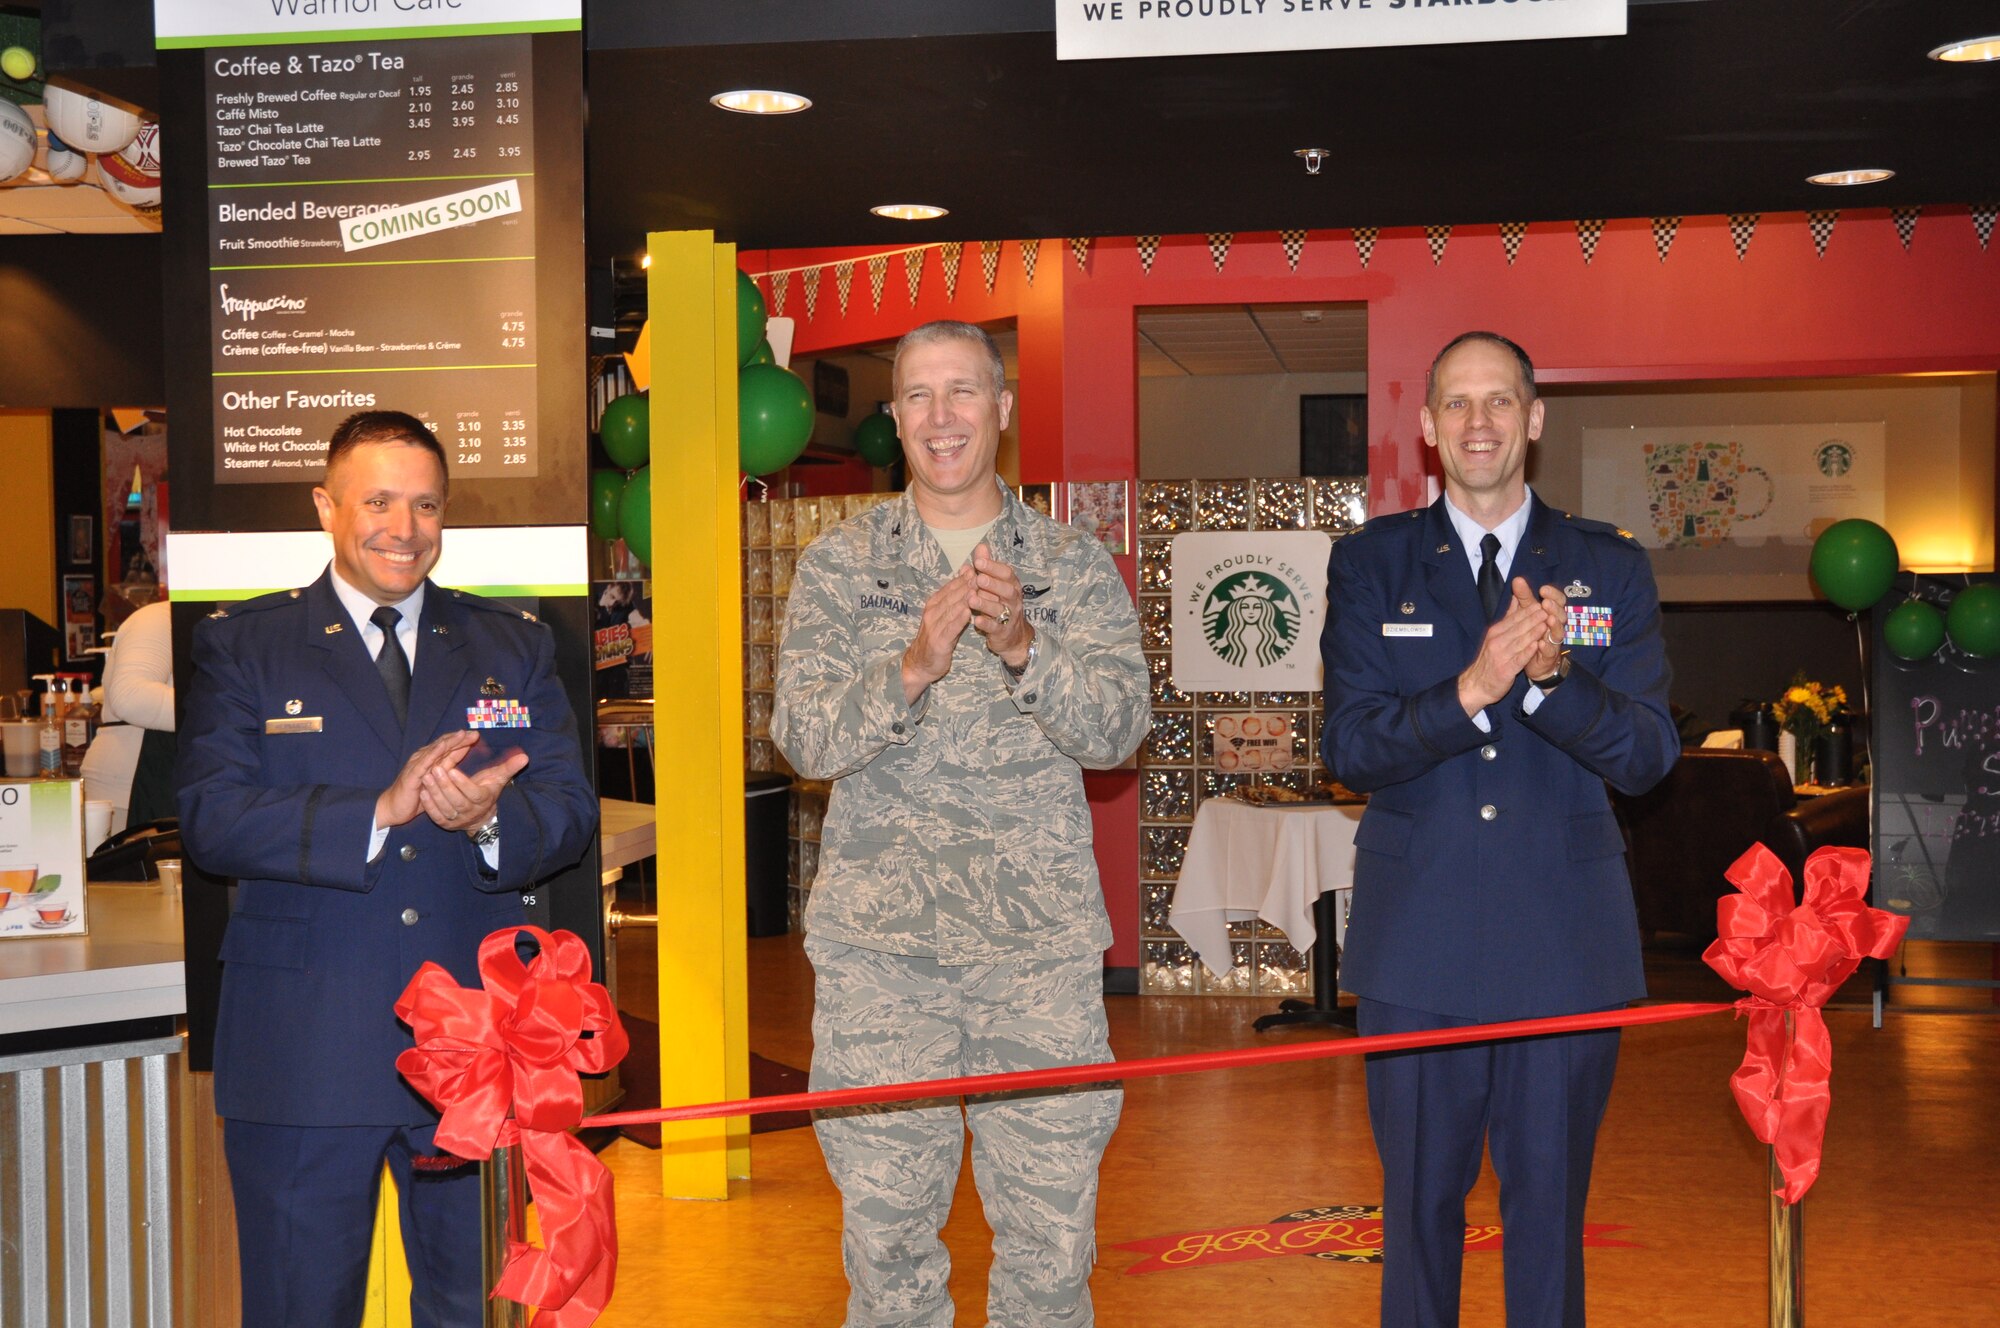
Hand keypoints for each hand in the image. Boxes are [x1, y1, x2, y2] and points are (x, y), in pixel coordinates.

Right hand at [374, 730, 478, 828]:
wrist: (394, 807)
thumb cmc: (417, 794)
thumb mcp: (438, 778)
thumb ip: (448, 765)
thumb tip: (464, 752)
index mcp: (430, 759)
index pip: (448, 746)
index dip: (462, 740)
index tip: (476, 735)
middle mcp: (423, 758)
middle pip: (444, 744)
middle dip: (459, 738)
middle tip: (474, 733)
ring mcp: (417, 764)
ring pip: (436, 749)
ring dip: (450, 741)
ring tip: (463, 734)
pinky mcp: (413, 773)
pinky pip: (425, 761)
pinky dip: (434, 752)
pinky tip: (443, 746)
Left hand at [419, 744, 530, 834]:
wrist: (481, 817)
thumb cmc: (488, 792)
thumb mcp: (498, 779)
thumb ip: (509, 767)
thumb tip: (525, 756)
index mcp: (483, 800)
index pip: (472, 793)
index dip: (462, 783)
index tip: (452, 769)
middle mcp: (470, 812)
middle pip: (456, 801)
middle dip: (444, 785)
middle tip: (434, 769)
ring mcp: (457, 820)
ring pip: (444, 808)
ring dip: (434, 793)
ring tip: (426, 777)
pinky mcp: (446, 824)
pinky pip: (436, 816)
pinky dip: (429, 805)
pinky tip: (422, 792)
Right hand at [902, 566, 974, 703]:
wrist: (921, 663)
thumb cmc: (936, 637)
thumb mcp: (944, 615)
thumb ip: (955, 598)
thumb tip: (967, 576)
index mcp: (934, 604)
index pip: (951, 586)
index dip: (965, 577)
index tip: (979, 566)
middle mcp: (932, 612)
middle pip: (952, 595)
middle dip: (967, 584)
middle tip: (982, 573)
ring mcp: (934, 626)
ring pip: (952, 609)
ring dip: (965, 598)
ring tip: (978, 589)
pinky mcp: (938, 641)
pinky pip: (950, 628)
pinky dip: (959, 619)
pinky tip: (968, 612)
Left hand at [969, 543, 1032, 670]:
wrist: (1012, 635)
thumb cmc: (1000, 605)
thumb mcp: (995, 585)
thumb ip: (987, 567)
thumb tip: (980, 547)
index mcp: (1011, 586)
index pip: (1006, 573)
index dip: (993, 567)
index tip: (978, 560)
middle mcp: (1013, 600)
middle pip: (1007, 590)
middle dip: (993, 584)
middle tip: (978, 578)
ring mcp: (1010, 617)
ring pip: (1000, 610)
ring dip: (986, 604)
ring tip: (971, 599)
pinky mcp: (1003, 632)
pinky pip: (996, 628)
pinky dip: (987, 624)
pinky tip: (976, 620)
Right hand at [1458, 590, 1549, 715]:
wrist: (1477, 684)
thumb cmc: (1489, 659)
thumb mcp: (1495, 636)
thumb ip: (1508, 618)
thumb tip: (1516, 598)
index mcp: (1495, 632)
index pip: (1513, 618)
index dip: (1528, 610)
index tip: (1541, 602)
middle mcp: (1497, 641)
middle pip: (1518, 628)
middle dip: (1533, 618)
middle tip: (1547, 609)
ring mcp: (1501, 656)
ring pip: (1520, 642)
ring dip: (1533, 633)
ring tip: (1546, 624)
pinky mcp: (1505, 670)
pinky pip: (1518, 659)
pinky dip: (1527, 652)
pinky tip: (1536, 646)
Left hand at [1523, 579, 1567, 679]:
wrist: (1533, 660)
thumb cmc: (1532, 632)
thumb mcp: (1526, 613)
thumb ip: (1524, 598)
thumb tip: (1517, 579)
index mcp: (1551, 613)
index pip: (1558, 600)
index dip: (1553, 594)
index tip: (1543, 589)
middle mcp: (1556, 626)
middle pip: (1561, 614)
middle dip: (1554, 608)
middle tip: (1546, 602)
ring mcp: (1554, 641)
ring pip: (1558, 632)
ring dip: (1554, 625)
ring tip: (1548, 619)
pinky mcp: (1550, 656)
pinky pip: (1551, 651)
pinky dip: (1546, 647)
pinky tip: (1541, 644)